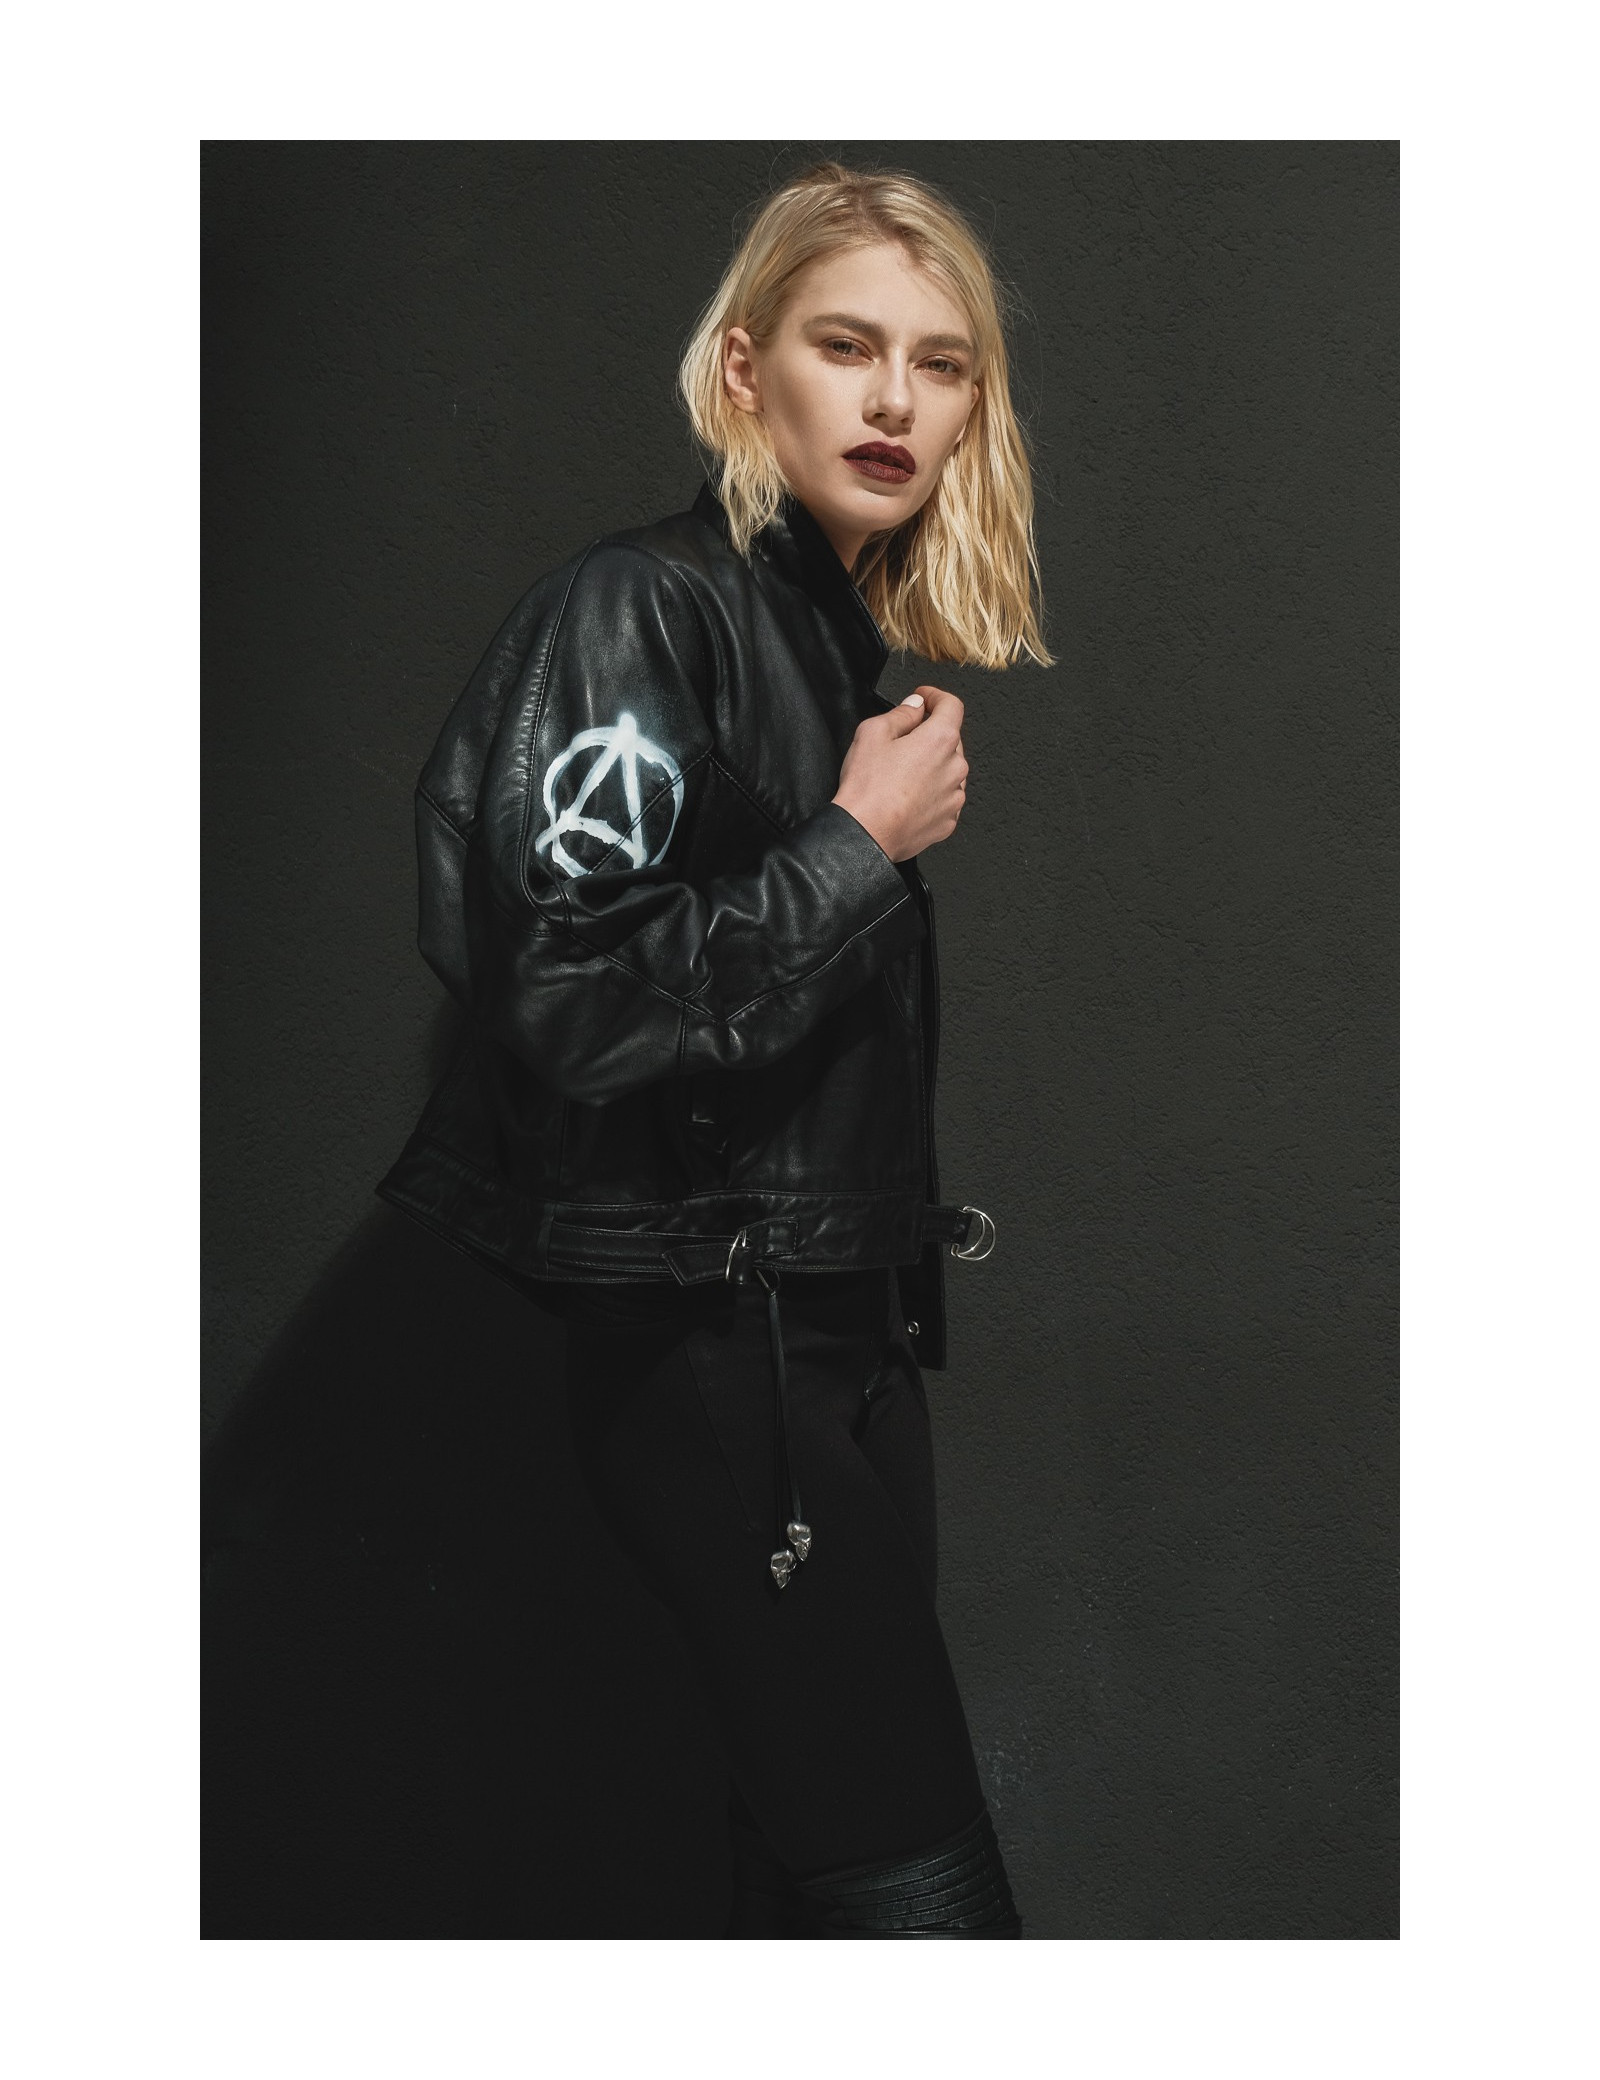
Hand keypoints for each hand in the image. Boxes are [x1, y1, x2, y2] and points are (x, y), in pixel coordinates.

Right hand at [831, 684, 968, 862]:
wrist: (864, 834)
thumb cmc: (867, 788)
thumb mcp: (873, 732)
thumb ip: (901, 713)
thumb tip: (914, 706)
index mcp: (940, 740)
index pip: (952, 705)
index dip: (936, 696)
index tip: (924, 699)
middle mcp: (955, 767)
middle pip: (950, 739)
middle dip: (929, 735)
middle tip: (901, 741)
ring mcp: (954, 797)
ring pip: (948, 770)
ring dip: (931, 766)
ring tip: (901, 775)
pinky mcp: (948, 820)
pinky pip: (944, 798)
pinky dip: (931, 793)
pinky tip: (907, 796)